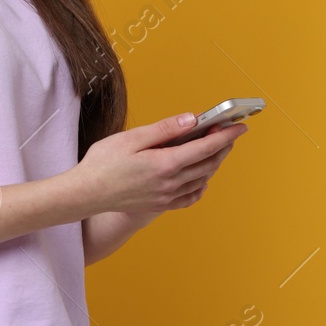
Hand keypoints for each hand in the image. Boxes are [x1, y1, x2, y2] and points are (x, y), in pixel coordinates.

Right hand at [75, 112, 247, 215]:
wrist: (85, 194)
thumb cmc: (103, 163)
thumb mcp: (131, 138)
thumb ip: (164, 129)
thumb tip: (191, 120)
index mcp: (165, 164)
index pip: (205, 147)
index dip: (225, 135)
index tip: (239, 126)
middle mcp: (170, 183)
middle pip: (208, 164)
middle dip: (223, 147)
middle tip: (229, 132)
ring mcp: (166, 197)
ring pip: (202, 179)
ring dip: (214, 163)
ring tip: (216, 149)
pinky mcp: (160, 205)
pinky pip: (190, 197)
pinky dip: (201, 185)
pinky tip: (200, 178)